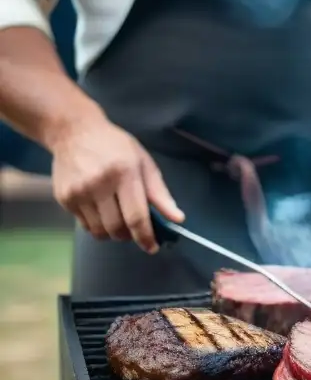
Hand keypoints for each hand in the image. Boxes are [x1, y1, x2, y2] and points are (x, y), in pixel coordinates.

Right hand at [49, 113, 183, 252]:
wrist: (74, 132)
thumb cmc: (115, 147)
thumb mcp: (144, 163)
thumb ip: (160, 194)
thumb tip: (177, 219)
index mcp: (124, 173)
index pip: (136, 216)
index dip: (145, 237)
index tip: (152, 247)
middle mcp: (98, 184)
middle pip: (117, 228)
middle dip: (130, 236)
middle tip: (136, 230)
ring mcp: (78, 192)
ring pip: (100, 231)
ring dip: (114, 233)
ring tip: (119, 219)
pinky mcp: (64, 198)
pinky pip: (85, 225)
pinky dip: (98, 225)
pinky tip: (102, 210)